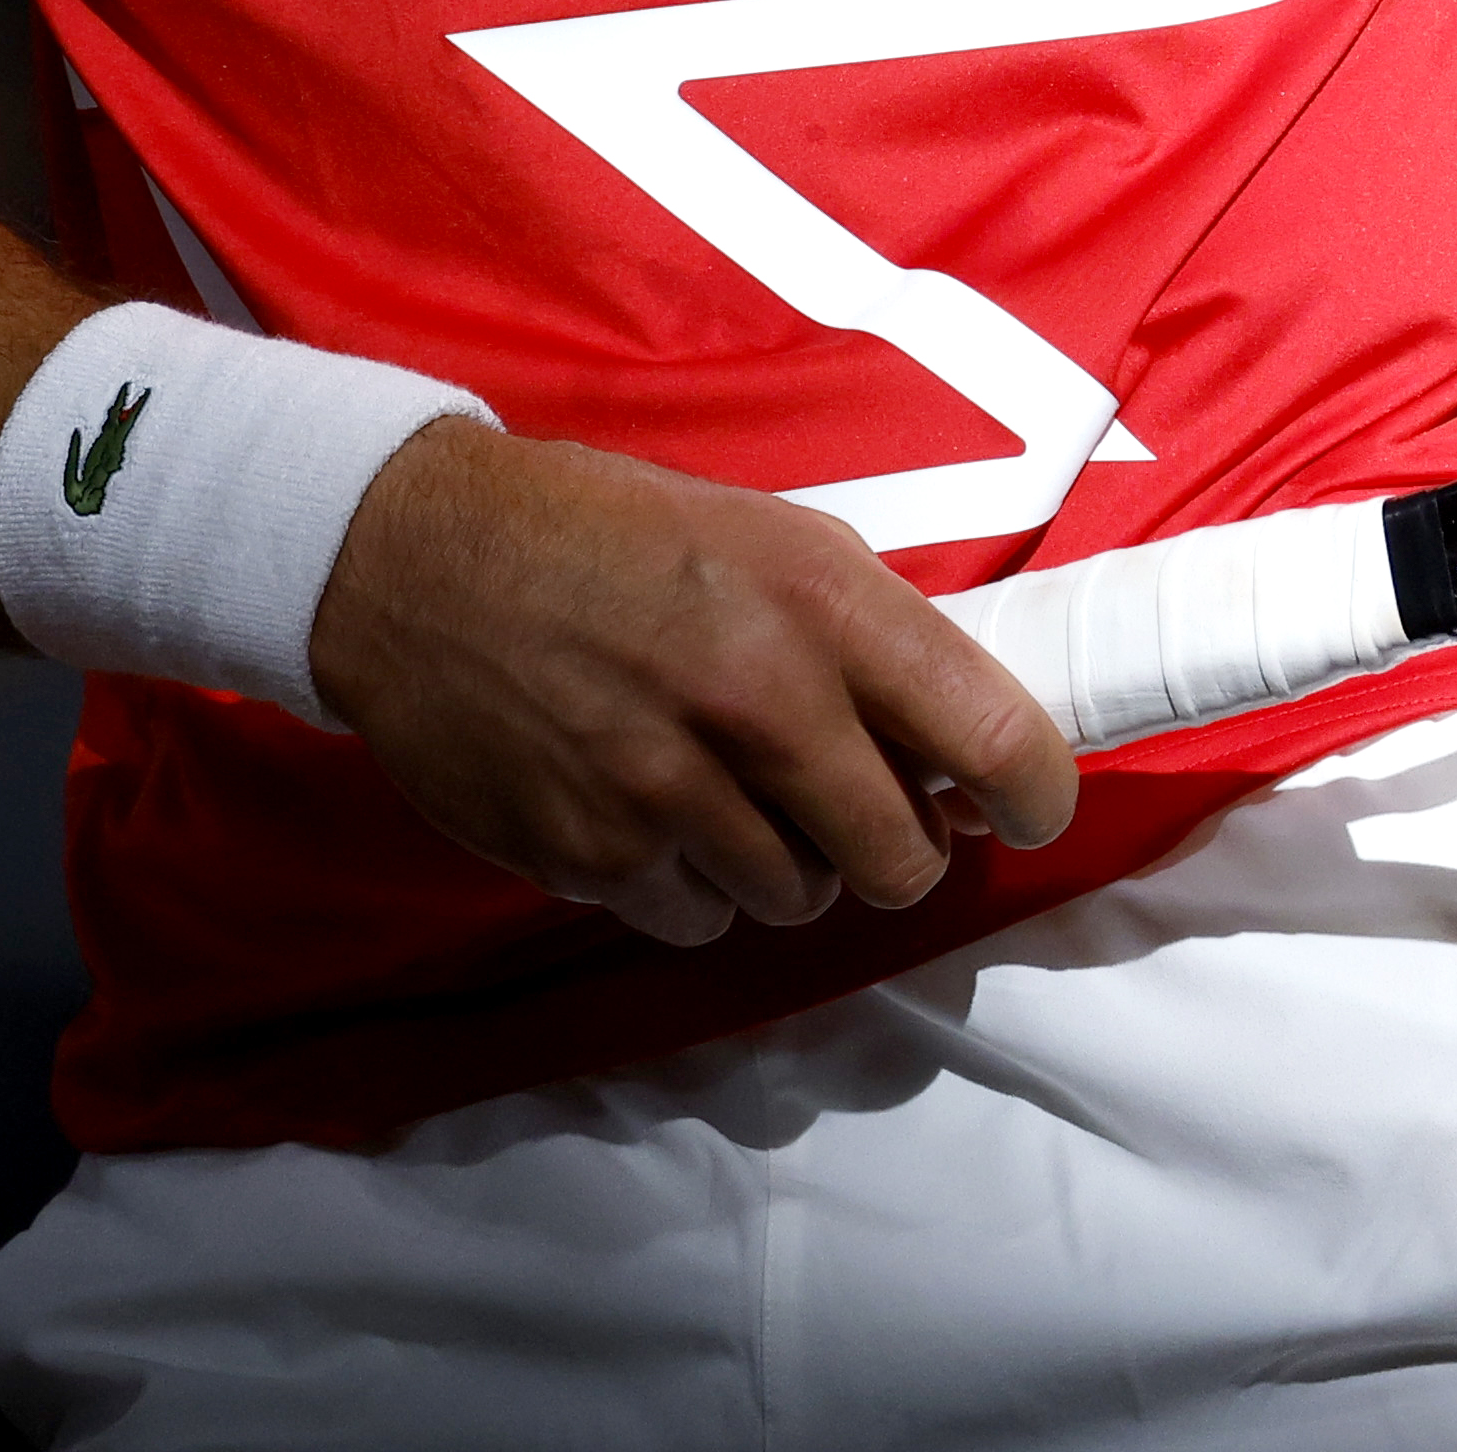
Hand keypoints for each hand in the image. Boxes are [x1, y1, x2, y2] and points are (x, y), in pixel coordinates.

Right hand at [304, 426, 1082, 944]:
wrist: (420, 559)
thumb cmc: (613, 536)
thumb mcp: (770, 538)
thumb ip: (872, 641)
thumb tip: (962, 758)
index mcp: (822, 604)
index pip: (993, 736)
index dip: (1036, 794)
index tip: (1028, 810)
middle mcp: (759, 702)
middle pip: (900, 860)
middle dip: (901, 852)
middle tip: (870, 819)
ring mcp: (670, 792)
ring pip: (800, 900)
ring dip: (790, 866)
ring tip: (735, 793)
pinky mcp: (593, 856)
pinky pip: (699, 920)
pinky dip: (698, 888)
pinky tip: (660, 816)